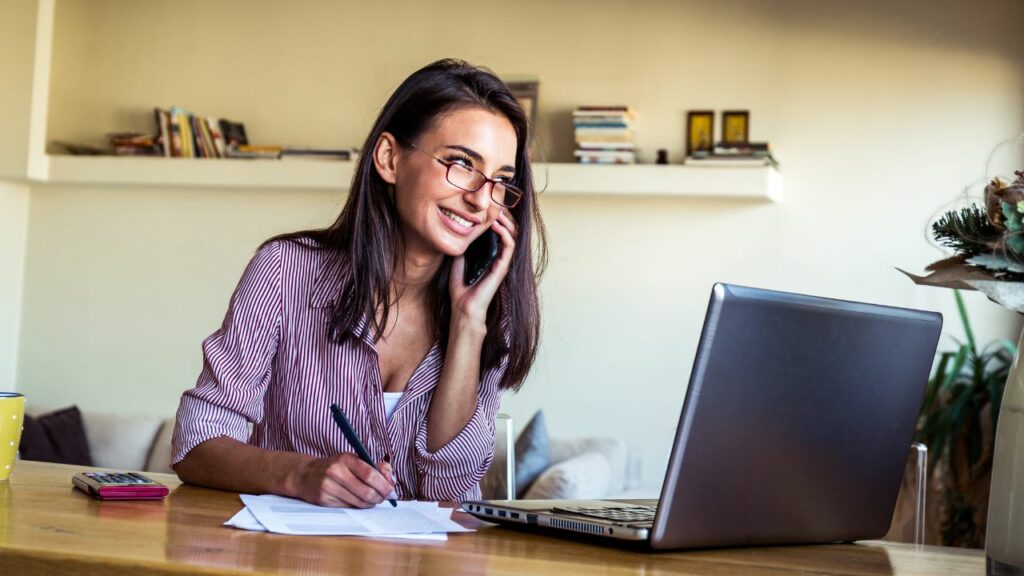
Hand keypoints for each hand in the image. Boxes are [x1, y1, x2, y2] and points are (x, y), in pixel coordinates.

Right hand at [289, 452, 395, 507]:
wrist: (306, 475)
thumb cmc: (336, 467)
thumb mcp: (353, 460)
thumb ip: (374, 466)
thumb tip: (391, 479)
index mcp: (345, 459)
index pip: (370, 474)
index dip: (385, 485)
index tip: (392, 490)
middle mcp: (335, 472)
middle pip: (367, 491)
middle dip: (380, 497)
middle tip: (385, 497)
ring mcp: (328, 487)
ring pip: (359, 502)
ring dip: (371, 503)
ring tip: (373, 499)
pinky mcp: (324, 500)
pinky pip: (349, 507)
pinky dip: (359, 506)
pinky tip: (359, 501)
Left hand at [449, 209, 517, 325]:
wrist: (463, 307)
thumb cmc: (461, 288)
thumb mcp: (458, 260)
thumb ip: (464, 246)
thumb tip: (461, 228)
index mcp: (491, 254)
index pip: (500, 230)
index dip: (498, 215)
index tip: (490, 203)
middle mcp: (500, 256)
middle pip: (509, 229)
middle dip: (504, 214)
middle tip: (496, 202)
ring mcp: (503, 262)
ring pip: (513, 234)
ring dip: (506, 220)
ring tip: (497, 210)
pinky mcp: (502, 267)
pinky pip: (509, 245)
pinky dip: (505, 232)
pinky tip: (496, 224)